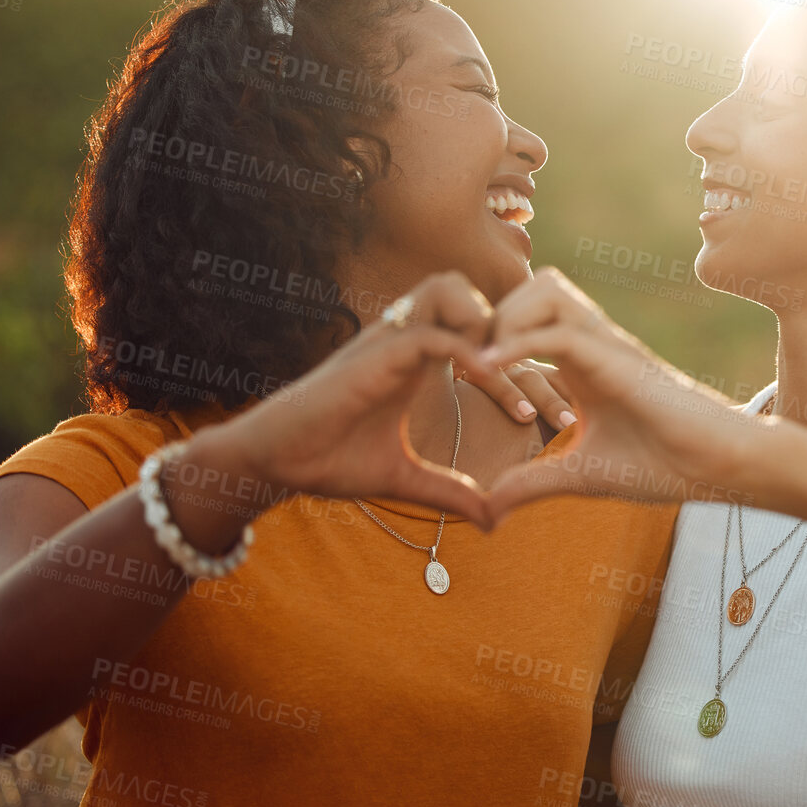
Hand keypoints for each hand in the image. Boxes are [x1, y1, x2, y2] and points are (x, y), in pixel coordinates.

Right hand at [203, 272, 498, 527]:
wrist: (275, 461)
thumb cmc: (330, 460)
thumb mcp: (404, 479)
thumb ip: (449, 491)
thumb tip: (492, 518)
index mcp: (414, 361)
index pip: (471, 329)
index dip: (509, 359)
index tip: (531, 411)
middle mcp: (403, 340)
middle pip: (462, 287)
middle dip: (499, 318)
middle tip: (517, 372)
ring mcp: (387, 342)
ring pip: (446, 289)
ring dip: (479, 320)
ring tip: (496, 371)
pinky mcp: (373, 356)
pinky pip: (429, 334)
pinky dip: (462, 350)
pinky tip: (479, 380)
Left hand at [475, 267, 756, 518]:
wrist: (717, 465)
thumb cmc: (664, 464)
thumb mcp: (580, 476)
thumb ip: (532, 483)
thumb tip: (486, 510)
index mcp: (581, 363)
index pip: (526, 320)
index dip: (488, 337)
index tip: (457, 375)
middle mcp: (591, 343)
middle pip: (531, 288)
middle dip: (491, 316)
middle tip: (466, 362)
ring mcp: (606, 345)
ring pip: (545, 290)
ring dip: (506, 319)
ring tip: (484, 365)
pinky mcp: (617, 358)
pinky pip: (558, 330)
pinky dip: (518, 343)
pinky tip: (491, 371)